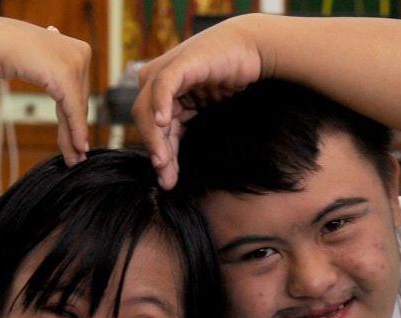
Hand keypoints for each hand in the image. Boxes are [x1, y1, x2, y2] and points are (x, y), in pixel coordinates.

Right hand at [0, 18, 91, 165]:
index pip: (80, 91)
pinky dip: (75, 130)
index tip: (79, 141)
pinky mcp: (66, 76)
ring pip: (77, 109)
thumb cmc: (7, 49)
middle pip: (79, 101)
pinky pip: (73, 110)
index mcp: (79, 48)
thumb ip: (54, 71)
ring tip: (75, 158)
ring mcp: (76, 63)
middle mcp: (81, 54)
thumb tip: (61, 80)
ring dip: (74, 137)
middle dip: (75, 131)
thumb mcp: (39, 63)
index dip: (78, 118)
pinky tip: (78, 147)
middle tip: (77, 156)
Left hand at [132, 14, 264, 188]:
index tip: (168, 182)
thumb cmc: (234, 80)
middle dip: (157, 153)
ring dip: (156, 138)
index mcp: (164, 97)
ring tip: (162, 161)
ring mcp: (166, 71)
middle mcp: (158, 84)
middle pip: (147, 124)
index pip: (155, 132)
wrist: (253, 52)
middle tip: (166, 178)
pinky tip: (164, 123)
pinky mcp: (179, 63)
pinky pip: (163, 86)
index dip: (161, 158)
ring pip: (149, 109)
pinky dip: (160, 104)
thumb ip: (190, 131)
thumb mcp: (207, 112)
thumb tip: (177, 169)